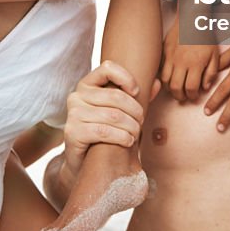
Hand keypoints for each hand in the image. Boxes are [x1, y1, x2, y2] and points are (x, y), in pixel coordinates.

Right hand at [61, 61, 143, 179]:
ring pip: (113, 115)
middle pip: (115, 96)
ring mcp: (73, 114)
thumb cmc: (104, 132)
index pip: (107, 68)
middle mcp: (76, 96)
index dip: (126, 77)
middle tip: (141, 121)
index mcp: (86, 84)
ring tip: (136, 134)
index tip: (136, 92)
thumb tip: (157, 82)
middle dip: (135, 110)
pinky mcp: (72, 132)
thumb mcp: (118, 111)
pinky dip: (121, 137)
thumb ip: (135, 97)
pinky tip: (128, 141)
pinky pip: (104, 131)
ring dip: (131, 127)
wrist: (83, 162)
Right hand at [159, 20, 218, 101]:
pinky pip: (160, 69)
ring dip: (170, 88)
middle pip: (175, 87)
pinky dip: (164, 77)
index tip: (194, 96)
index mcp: (195, 63)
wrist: (191, 18)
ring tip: (176, 88)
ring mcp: (170, 57)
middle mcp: (181, 62)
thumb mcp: (215, 55)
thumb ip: (211, 73)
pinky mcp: (164, 52)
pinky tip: (170, 77)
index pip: (190, 88)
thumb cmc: (205, 36)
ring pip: (165, 80)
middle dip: (179, 96)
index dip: (192, 96)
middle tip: (184, 96)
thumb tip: (204, 87)